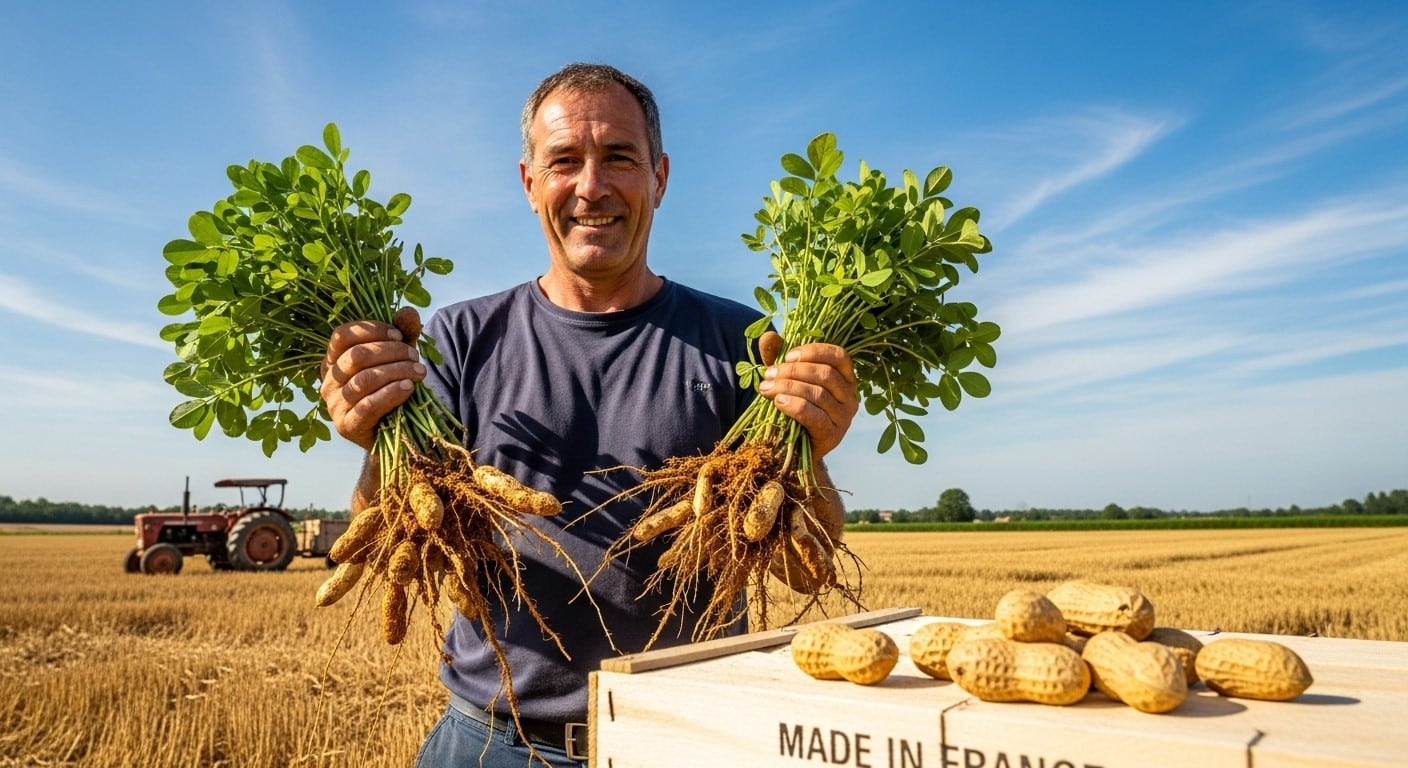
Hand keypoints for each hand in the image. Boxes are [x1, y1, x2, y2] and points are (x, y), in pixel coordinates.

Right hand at [319, 311, 425, 449]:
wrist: (393, 432)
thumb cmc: (391, 387)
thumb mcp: (397, 357)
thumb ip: (403, 334)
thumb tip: (408, 311)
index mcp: (333, 360)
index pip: (342, 335)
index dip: (371, 330)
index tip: (399, 335)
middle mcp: (327, 381)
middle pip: (356, 356)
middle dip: (391, 352)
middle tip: (415, 356)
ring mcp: (334, 405)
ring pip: (364, 380)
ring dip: (396, 371)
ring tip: (419, 372)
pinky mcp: (347, 426)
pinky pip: (368, 405)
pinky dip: (391, 393)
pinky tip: (408, 387)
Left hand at [756, 331, 857, 460]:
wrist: (794, 450)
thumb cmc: (793, 408)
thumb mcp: (786, 379)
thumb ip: (778, 357)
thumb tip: (768, 336)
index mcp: (845, 378)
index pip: (839, 356)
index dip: (813, 351)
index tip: (787, 355)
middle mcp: (851, 397)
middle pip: (826, 374)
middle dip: (793, 371)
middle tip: (768, 374)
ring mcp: (844, 418)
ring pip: (818, 394)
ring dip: (788, 387)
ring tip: (766, 388)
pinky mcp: (833, 436)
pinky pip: (815, 416)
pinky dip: (794, 406)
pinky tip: (778, 402)